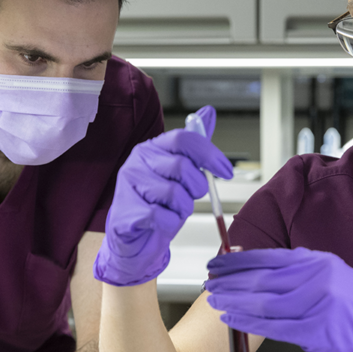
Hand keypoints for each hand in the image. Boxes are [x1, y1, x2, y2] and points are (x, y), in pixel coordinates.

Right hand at [94, 105, 232, 286]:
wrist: (134, 238)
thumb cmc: (158, 203)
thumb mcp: (179, 173)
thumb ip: (194, 145)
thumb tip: (208, 113)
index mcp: (151, 148)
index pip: (185, 139)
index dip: (210, 155)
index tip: (226, 171)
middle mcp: (137, 161)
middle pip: (183, 167)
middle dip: (196, 187)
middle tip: (190, 196)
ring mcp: (128, 186)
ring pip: (175, 194)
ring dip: (183, 208)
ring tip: (172, 210)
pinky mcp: (126, 212)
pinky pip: (164, 216)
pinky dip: (170, 223)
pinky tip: (161, 223)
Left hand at [204, 247, 352, 351]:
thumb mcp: (330, 272)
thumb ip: (298, 269)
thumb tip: (261, 267)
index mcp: (316, 261)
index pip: (267, 256)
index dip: (238, 260)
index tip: (219, 262)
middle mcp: (315, 279)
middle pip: (260, 278)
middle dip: (230, 281)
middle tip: (210, 281)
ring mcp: (316, 305)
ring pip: (263, 302)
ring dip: (234, 301)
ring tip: (215, 299)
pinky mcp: (316, 330)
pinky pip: (273, 326)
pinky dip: (248, 322)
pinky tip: (232, 319)